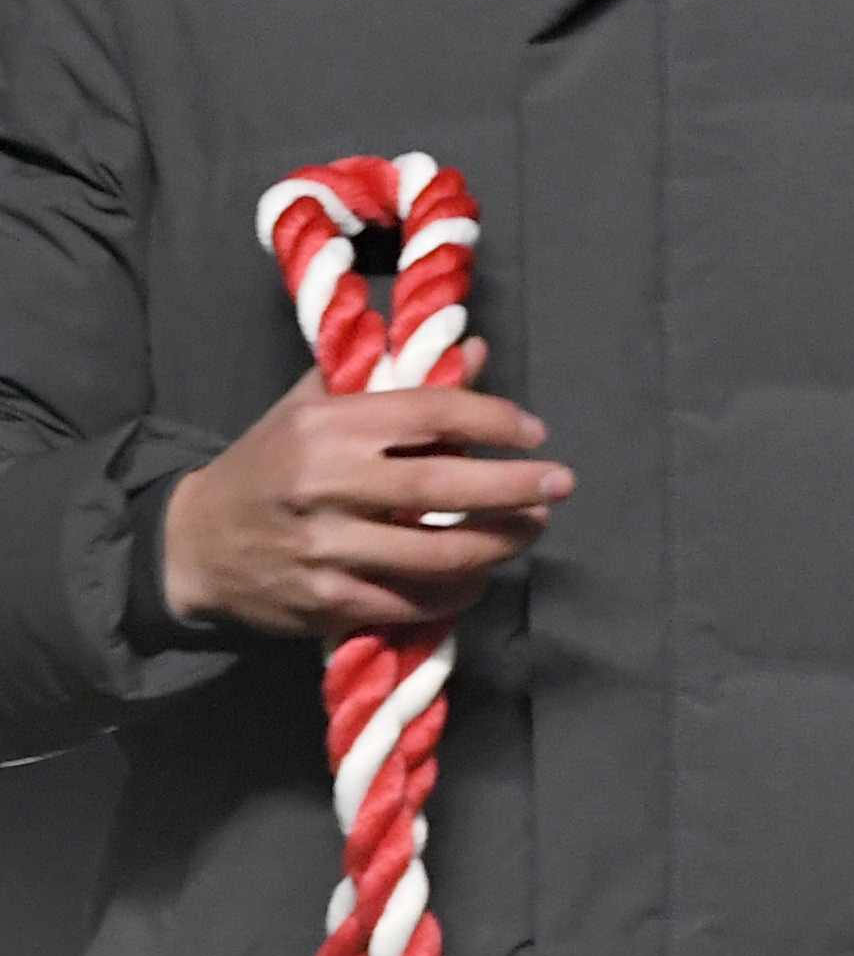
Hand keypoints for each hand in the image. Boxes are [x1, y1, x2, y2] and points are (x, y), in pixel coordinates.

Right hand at [160, 350, 569, 640]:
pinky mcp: (322, 604)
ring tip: (531, 531)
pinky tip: (478, 579)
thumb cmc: (268, 463)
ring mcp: (323, 551)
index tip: (535, 433)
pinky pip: (408, 603)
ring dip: (498, 545)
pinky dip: (454, 594)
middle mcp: (326, 486)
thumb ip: (396, 381)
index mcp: (328, 427)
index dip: (494, 420)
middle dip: (513, 489)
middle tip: (560, 486)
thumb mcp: (315, 407)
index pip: (432, 414)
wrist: (190, 543)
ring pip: (434, 555)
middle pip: (442, 489)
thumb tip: (476, 351)